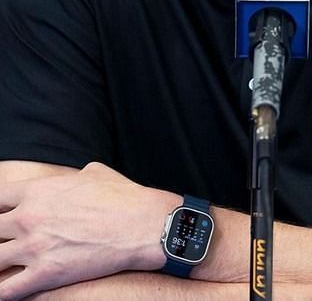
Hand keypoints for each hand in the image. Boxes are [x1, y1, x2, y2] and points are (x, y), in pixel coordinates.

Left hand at [0, 162, 173, 299]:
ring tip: (6, 266)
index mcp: (37, 191)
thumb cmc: (126, 198)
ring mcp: (35, 247)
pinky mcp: (46, 273)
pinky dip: (1, 292)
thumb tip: (75, 177)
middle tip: (8, 243)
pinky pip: (6, 290)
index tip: (4, 217)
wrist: (145, 226)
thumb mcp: (96, 174)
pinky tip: (6, 290)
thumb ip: (73, 177)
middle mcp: (28, 218)